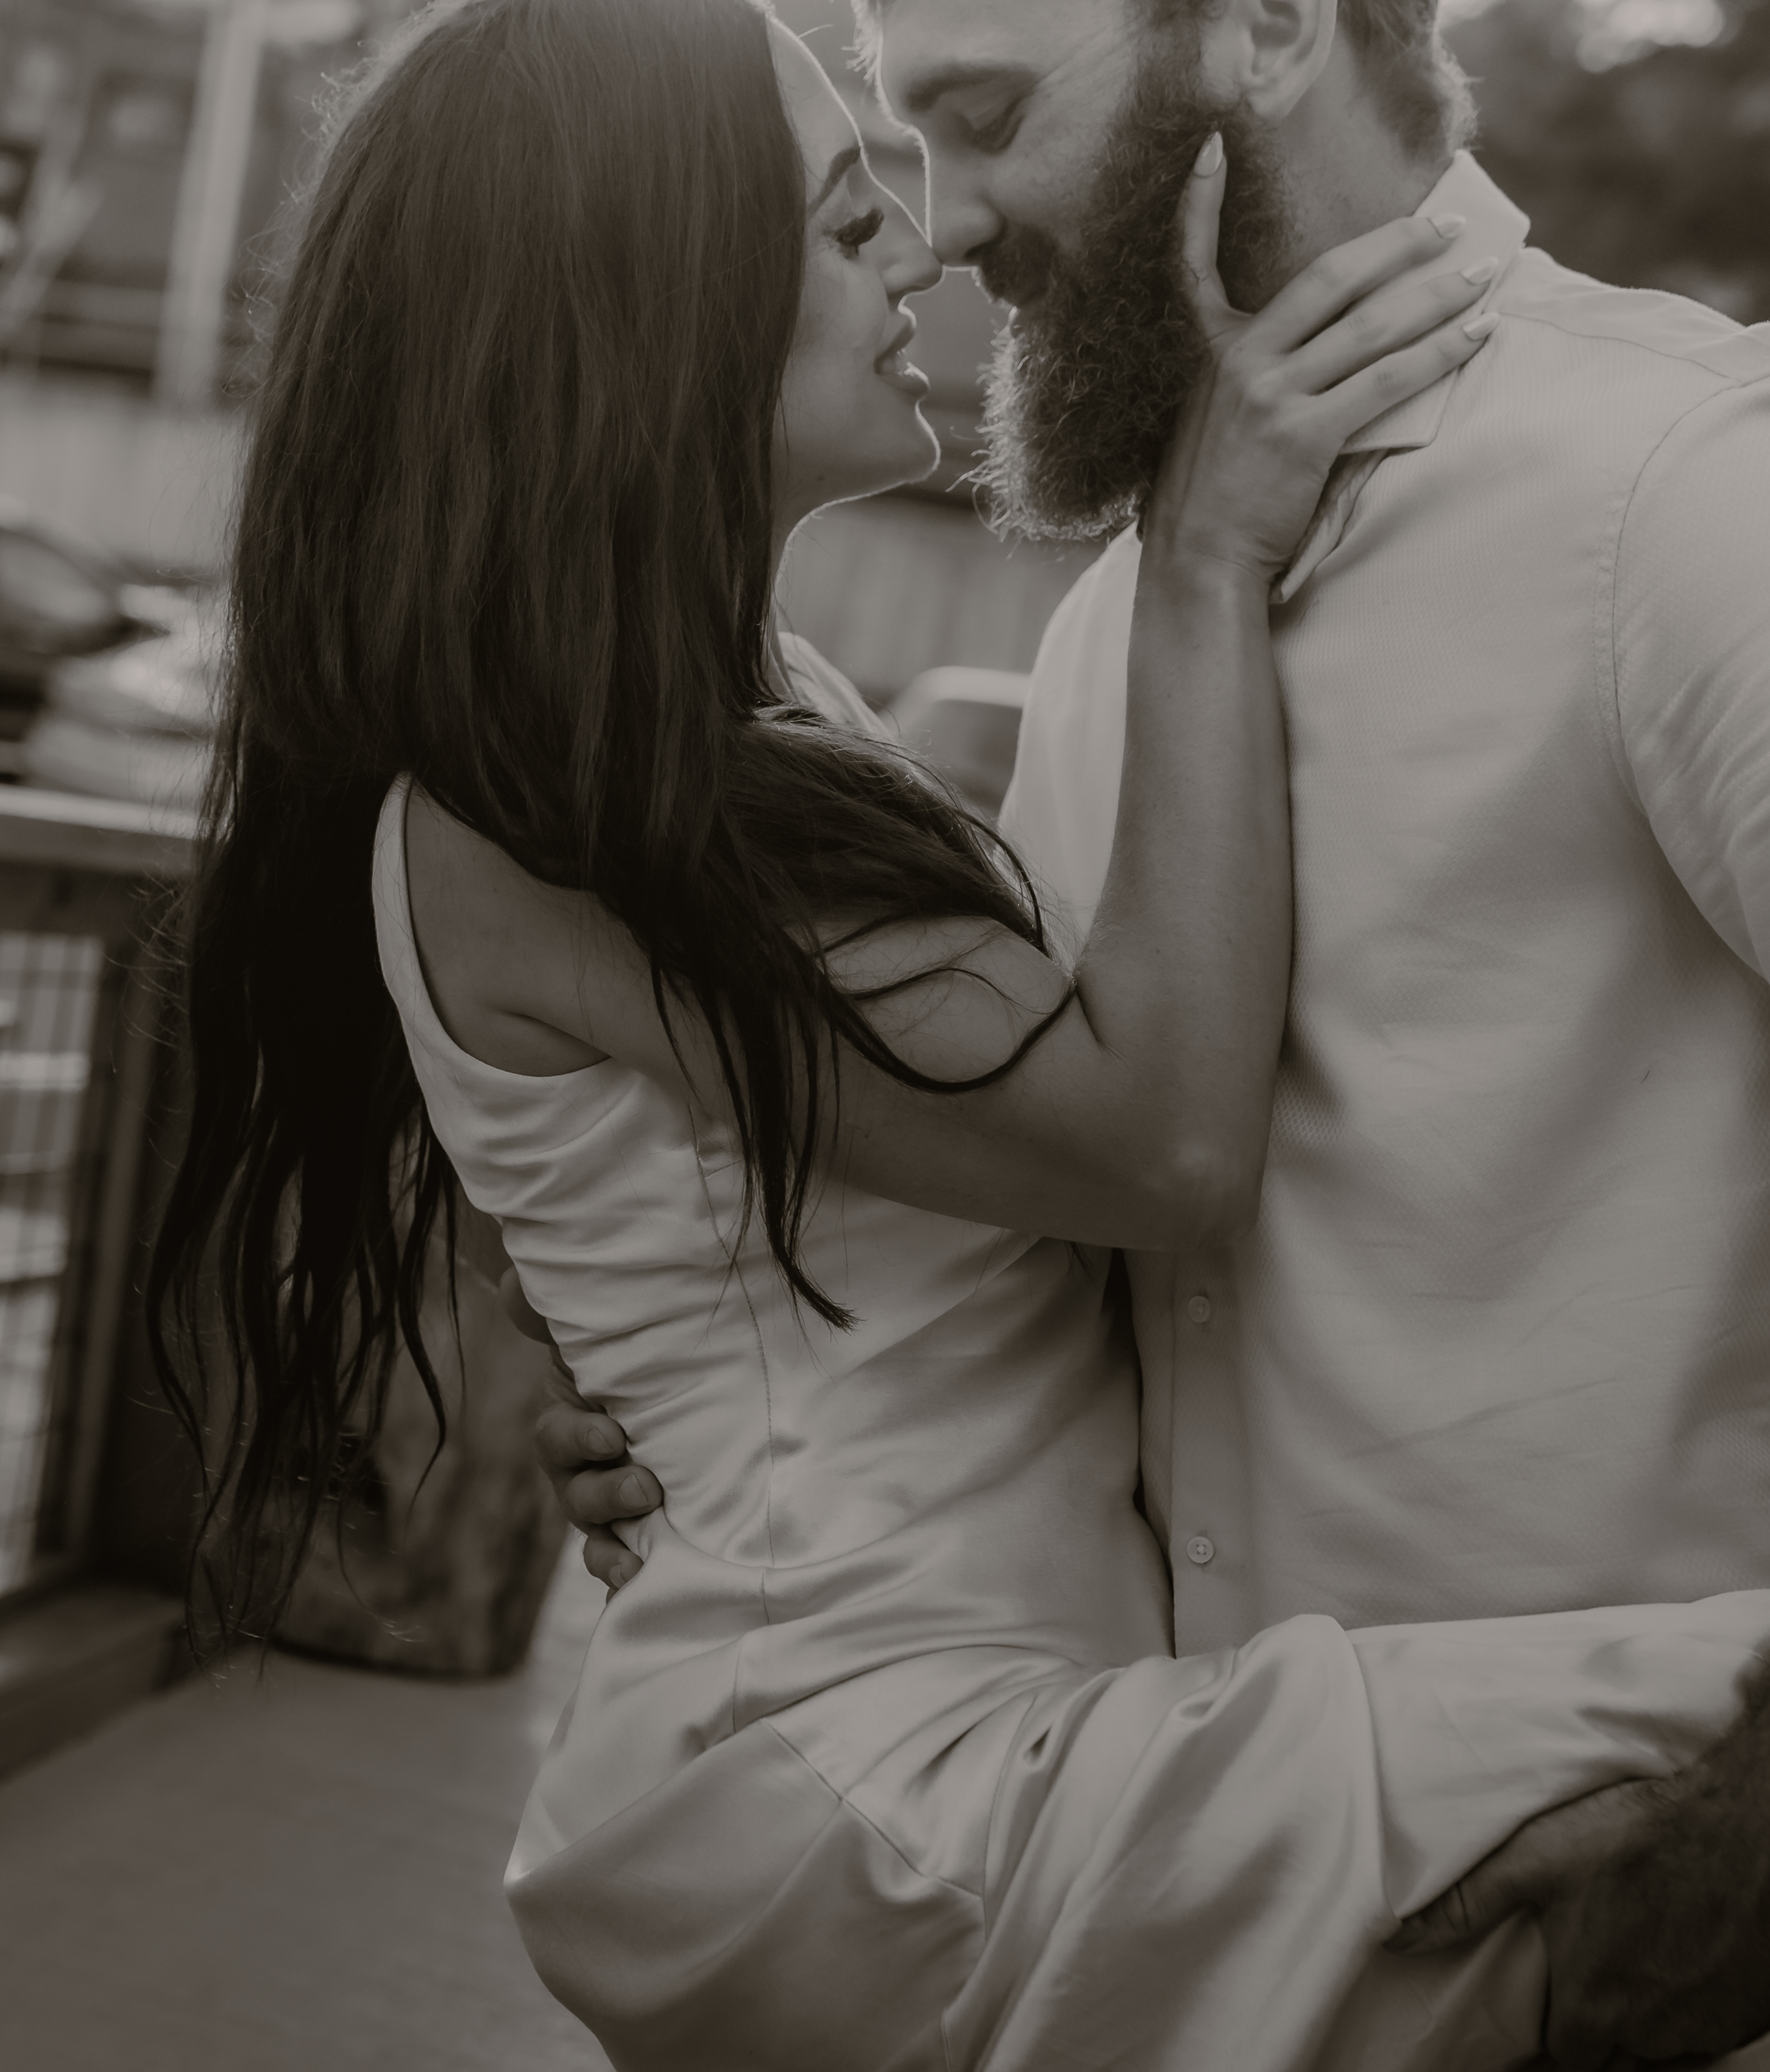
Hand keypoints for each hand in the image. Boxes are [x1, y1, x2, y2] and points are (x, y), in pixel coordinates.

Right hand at [503, 1267, 659, 1589]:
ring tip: (643, 1549)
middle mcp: (583, 1475)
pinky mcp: (643, 1541)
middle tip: (646, 1486)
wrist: (697, 1396)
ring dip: (614, 1545)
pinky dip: (626, 1582)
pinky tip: (640, 1591)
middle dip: (606, 1494)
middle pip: (578, 1495)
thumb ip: (556, 1316)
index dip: (579, 1439)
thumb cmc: (642, 1365)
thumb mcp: (604, 1339)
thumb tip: (513, 1281)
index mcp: (571, 1425)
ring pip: (598, 1538)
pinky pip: (624, 1570)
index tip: (612, 1435)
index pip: (558, 1437)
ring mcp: (611, 1515)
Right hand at [1151, 133, 1498, 583]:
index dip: (1198, 207)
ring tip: (1483, 276)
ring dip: (1437, 295)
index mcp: (1213, 351)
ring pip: (1371, 326)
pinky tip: (1477, 335)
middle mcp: (1240, 360)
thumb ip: (1247, 374)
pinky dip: (1439, 353)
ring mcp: (1271, 395)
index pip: (1195, 265)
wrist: (1197, 559)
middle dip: (1397, 245)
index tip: (1211, 150)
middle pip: (1330, 278)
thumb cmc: (1208, 497)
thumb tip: (1309, 351)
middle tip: (1448, 226)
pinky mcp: (1305, 434)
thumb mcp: (1209, 419)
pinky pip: (1387, 380)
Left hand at [1387, 1683, 1769, 2066]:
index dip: (1547, 2039)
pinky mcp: (1744, 2014)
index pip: (1560, 2058)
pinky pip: (1706, 2037)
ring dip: (1641, 2029)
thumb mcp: (1540, 1856)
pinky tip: (1675, 1974)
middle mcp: (1650, 2032)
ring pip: (1661, 2054)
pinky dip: (1688, 2018)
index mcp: (1594, 2007)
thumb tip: (1400, 1932)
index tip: (1541, 2015)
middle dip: (1592, 2036)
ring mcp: (1704, 2028)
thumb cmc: (1641, 1832)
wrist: (1742, 1822)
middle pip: (1609, 2061)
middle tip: (1583, 1988)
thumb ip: (1470, 1901)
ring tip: (1626, 1976)